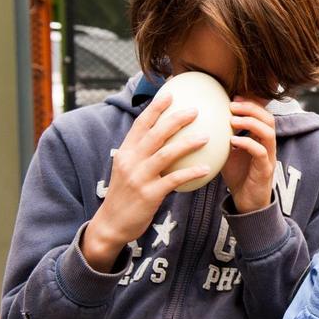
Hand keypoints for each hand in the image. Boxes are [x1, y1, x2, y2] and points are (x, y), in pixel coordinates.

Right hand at [84, 93, 210, 271]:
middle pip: (155, 135)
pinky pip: (174, 180)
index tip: (170, 94)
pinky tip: (207, 168)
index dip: (155, 108)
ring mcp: (138, 178)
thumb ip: (142, 154)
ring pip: (165, 154)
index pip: (140, 125)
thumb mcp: (129, 170)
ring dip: (187, 144)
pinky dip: (191, 173)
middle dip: (175, 120)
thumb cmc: (126, 196)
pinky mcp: (149, 194)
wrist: (111, 225)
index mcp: (125, 152)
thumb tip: (163, 139)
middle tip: (195, 110)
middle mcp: (130, 161)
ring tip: (207, 137)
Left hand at [222, 97, 276, 212]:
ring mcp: (269, 157)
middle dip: (251, 108)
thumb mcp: (227, 151)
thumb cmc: (238, 175)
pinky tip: (233, 141)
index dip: (250, 103)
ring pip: (268, 132)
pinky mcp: (265, 170)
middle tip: (232, 105)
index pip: (261, 113)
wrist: (246, 201)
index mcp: (260, 138)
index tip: (232, 97)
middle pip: (268, 118)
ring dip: (250, 123)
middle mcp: (268, 145)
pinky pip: (261, 152)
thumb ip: (222, 137)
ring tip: (233, 120)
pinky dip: (247, 143)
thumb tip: (202, 120)